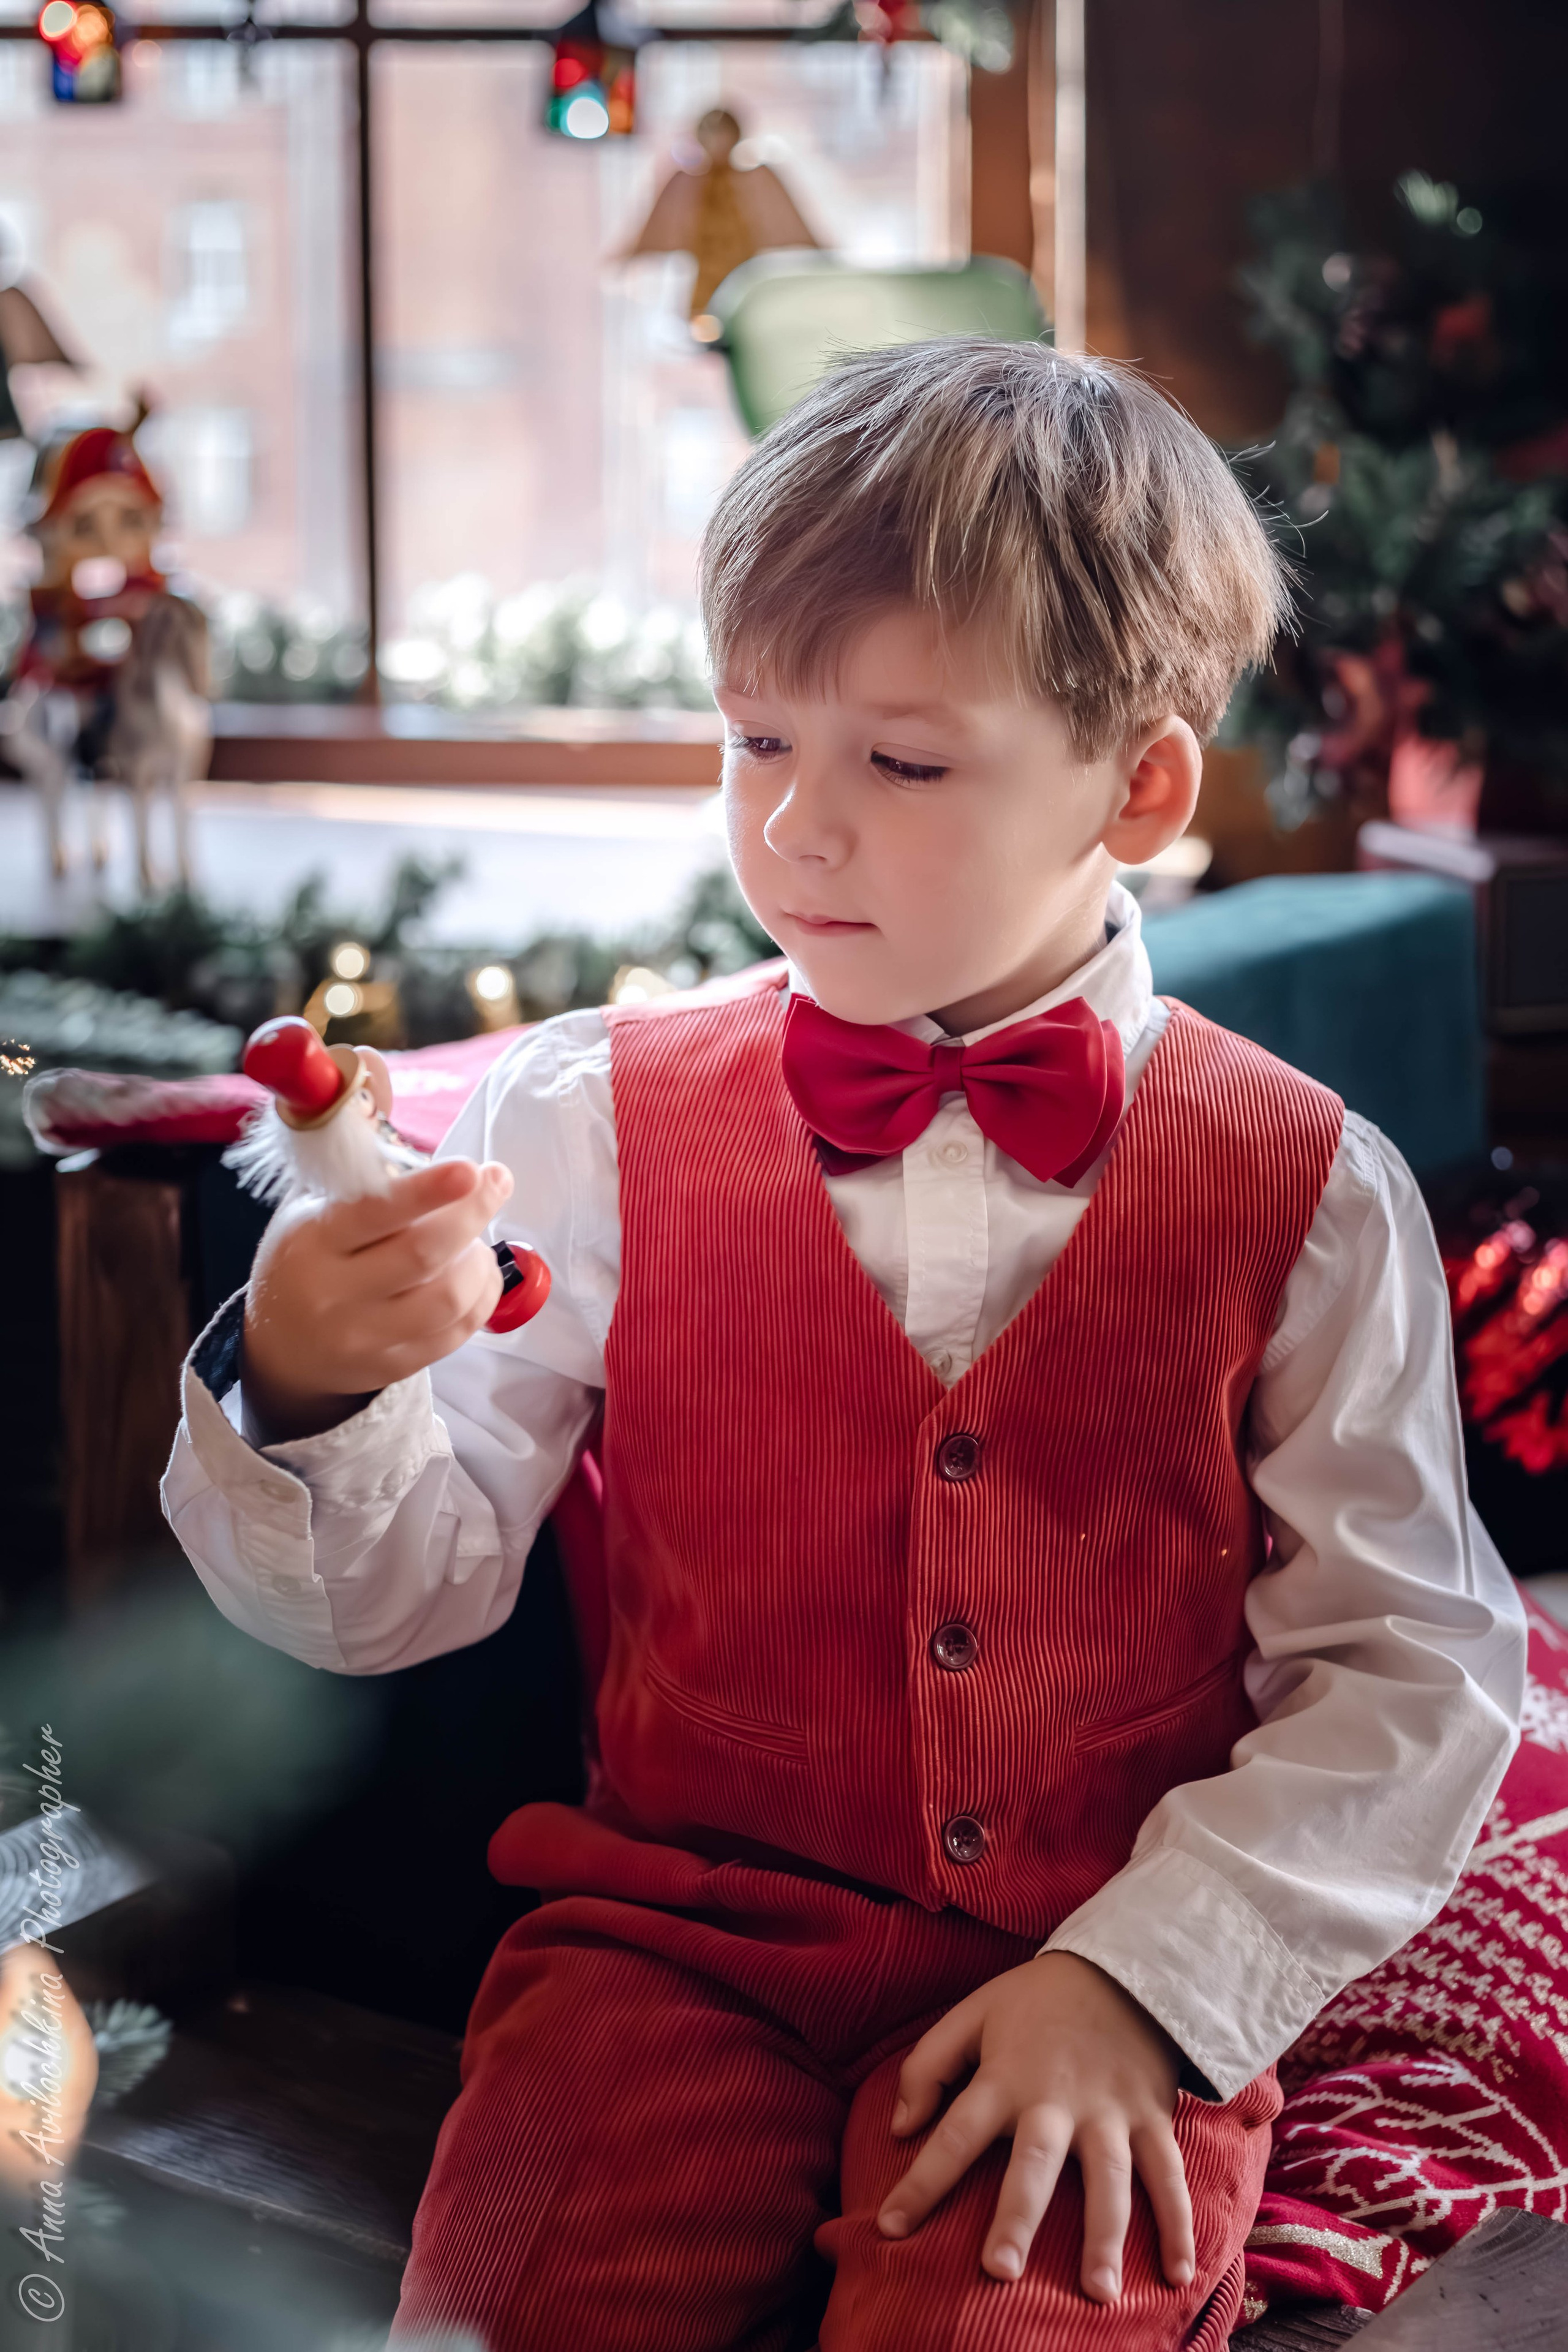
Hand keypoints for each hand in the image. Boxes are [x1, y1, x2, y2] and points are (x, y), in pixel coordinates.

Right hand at [242, 1158, 513, 1440]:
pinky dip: (482, 1296)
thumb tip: (392, 1113)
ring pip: (448, 1299)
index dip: (428, 1190)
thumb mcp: (310, 1209)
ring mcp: (364, 1336)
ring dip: (480, 1262)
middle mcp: (334, 1293)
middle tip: (497, 1183)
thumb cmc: (307, 1260)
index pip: (375, 1211)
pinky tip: (477, 1275)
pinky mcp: (392, 1366)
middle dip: (473, 1213)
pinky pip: (455, 1332)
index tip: (470, 1170)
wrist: (282, 1347)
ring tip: (477, 1241)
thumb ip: (357, 1173)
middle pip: (423, 1253)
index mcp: (312, 1240)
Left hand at [877, 1952, 1193, 2301]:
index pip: (955, 2134)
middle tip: (1000, 2270)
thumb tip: (899, 2128)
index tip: (890, 2228)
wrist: (1121, 1965)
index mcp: (1006, 2076)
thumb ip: (928, 2066)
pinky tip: (1177, 2273)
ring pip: (1109, 2179)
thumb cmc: (1035, 2001)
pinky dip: (1179, 2224)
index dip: (922, 2181)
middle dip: (1017, 2216)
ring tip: (1097, 2293)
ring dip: (1104, 2236)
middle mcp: (1057, 2100)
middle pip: (1034, 2162)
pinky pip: (1169, 2175)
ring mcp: (1110, 2111)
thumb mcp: (972, 2014)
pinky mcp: (1151, 2117)